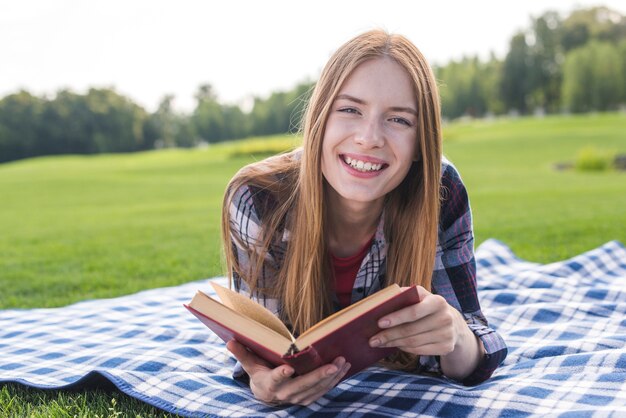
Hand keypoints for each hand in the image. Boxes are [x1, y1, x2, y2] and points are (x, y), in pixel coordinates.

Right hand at [226, 340, 350, 405]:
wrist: (266, 396)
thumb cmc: (259, 374)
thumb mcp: (250, 365)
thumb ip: (242, 354)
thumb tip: (229, 341)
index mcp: (270, 383)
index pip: (276, 378)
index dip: (281, 374)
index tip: (289, 368)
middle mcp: (285, 393)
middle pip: (303, 385)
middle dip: (319, 376)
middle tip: (333, 364)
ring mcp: (298, 397)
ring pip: (316, 389)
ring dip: (331, 377)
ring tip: (342, 362)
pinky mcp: (308, 398)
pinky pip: (323, 391)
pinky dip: (334, 381)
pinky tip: (344, 368)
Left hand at [368, 286, 483, 379]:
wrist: (454, 323)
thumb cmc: (428, 307)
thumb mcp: (421, 296)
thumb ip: (405, 295)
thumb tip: (382, 301)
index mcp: (437, 301)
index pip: (414, 312)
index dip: (396, 318)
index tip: (379, 323)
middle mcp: (445, 318)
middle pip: (411, 330)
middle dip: (389, 335)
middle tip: (373, 339)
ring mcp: (447, 334)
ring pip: (413, 342)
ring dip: (394, 343)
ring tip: (380, 343)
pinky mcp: (446, 347)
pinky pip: (419, 351)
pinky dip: (405, 349)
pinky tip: (395, 345)